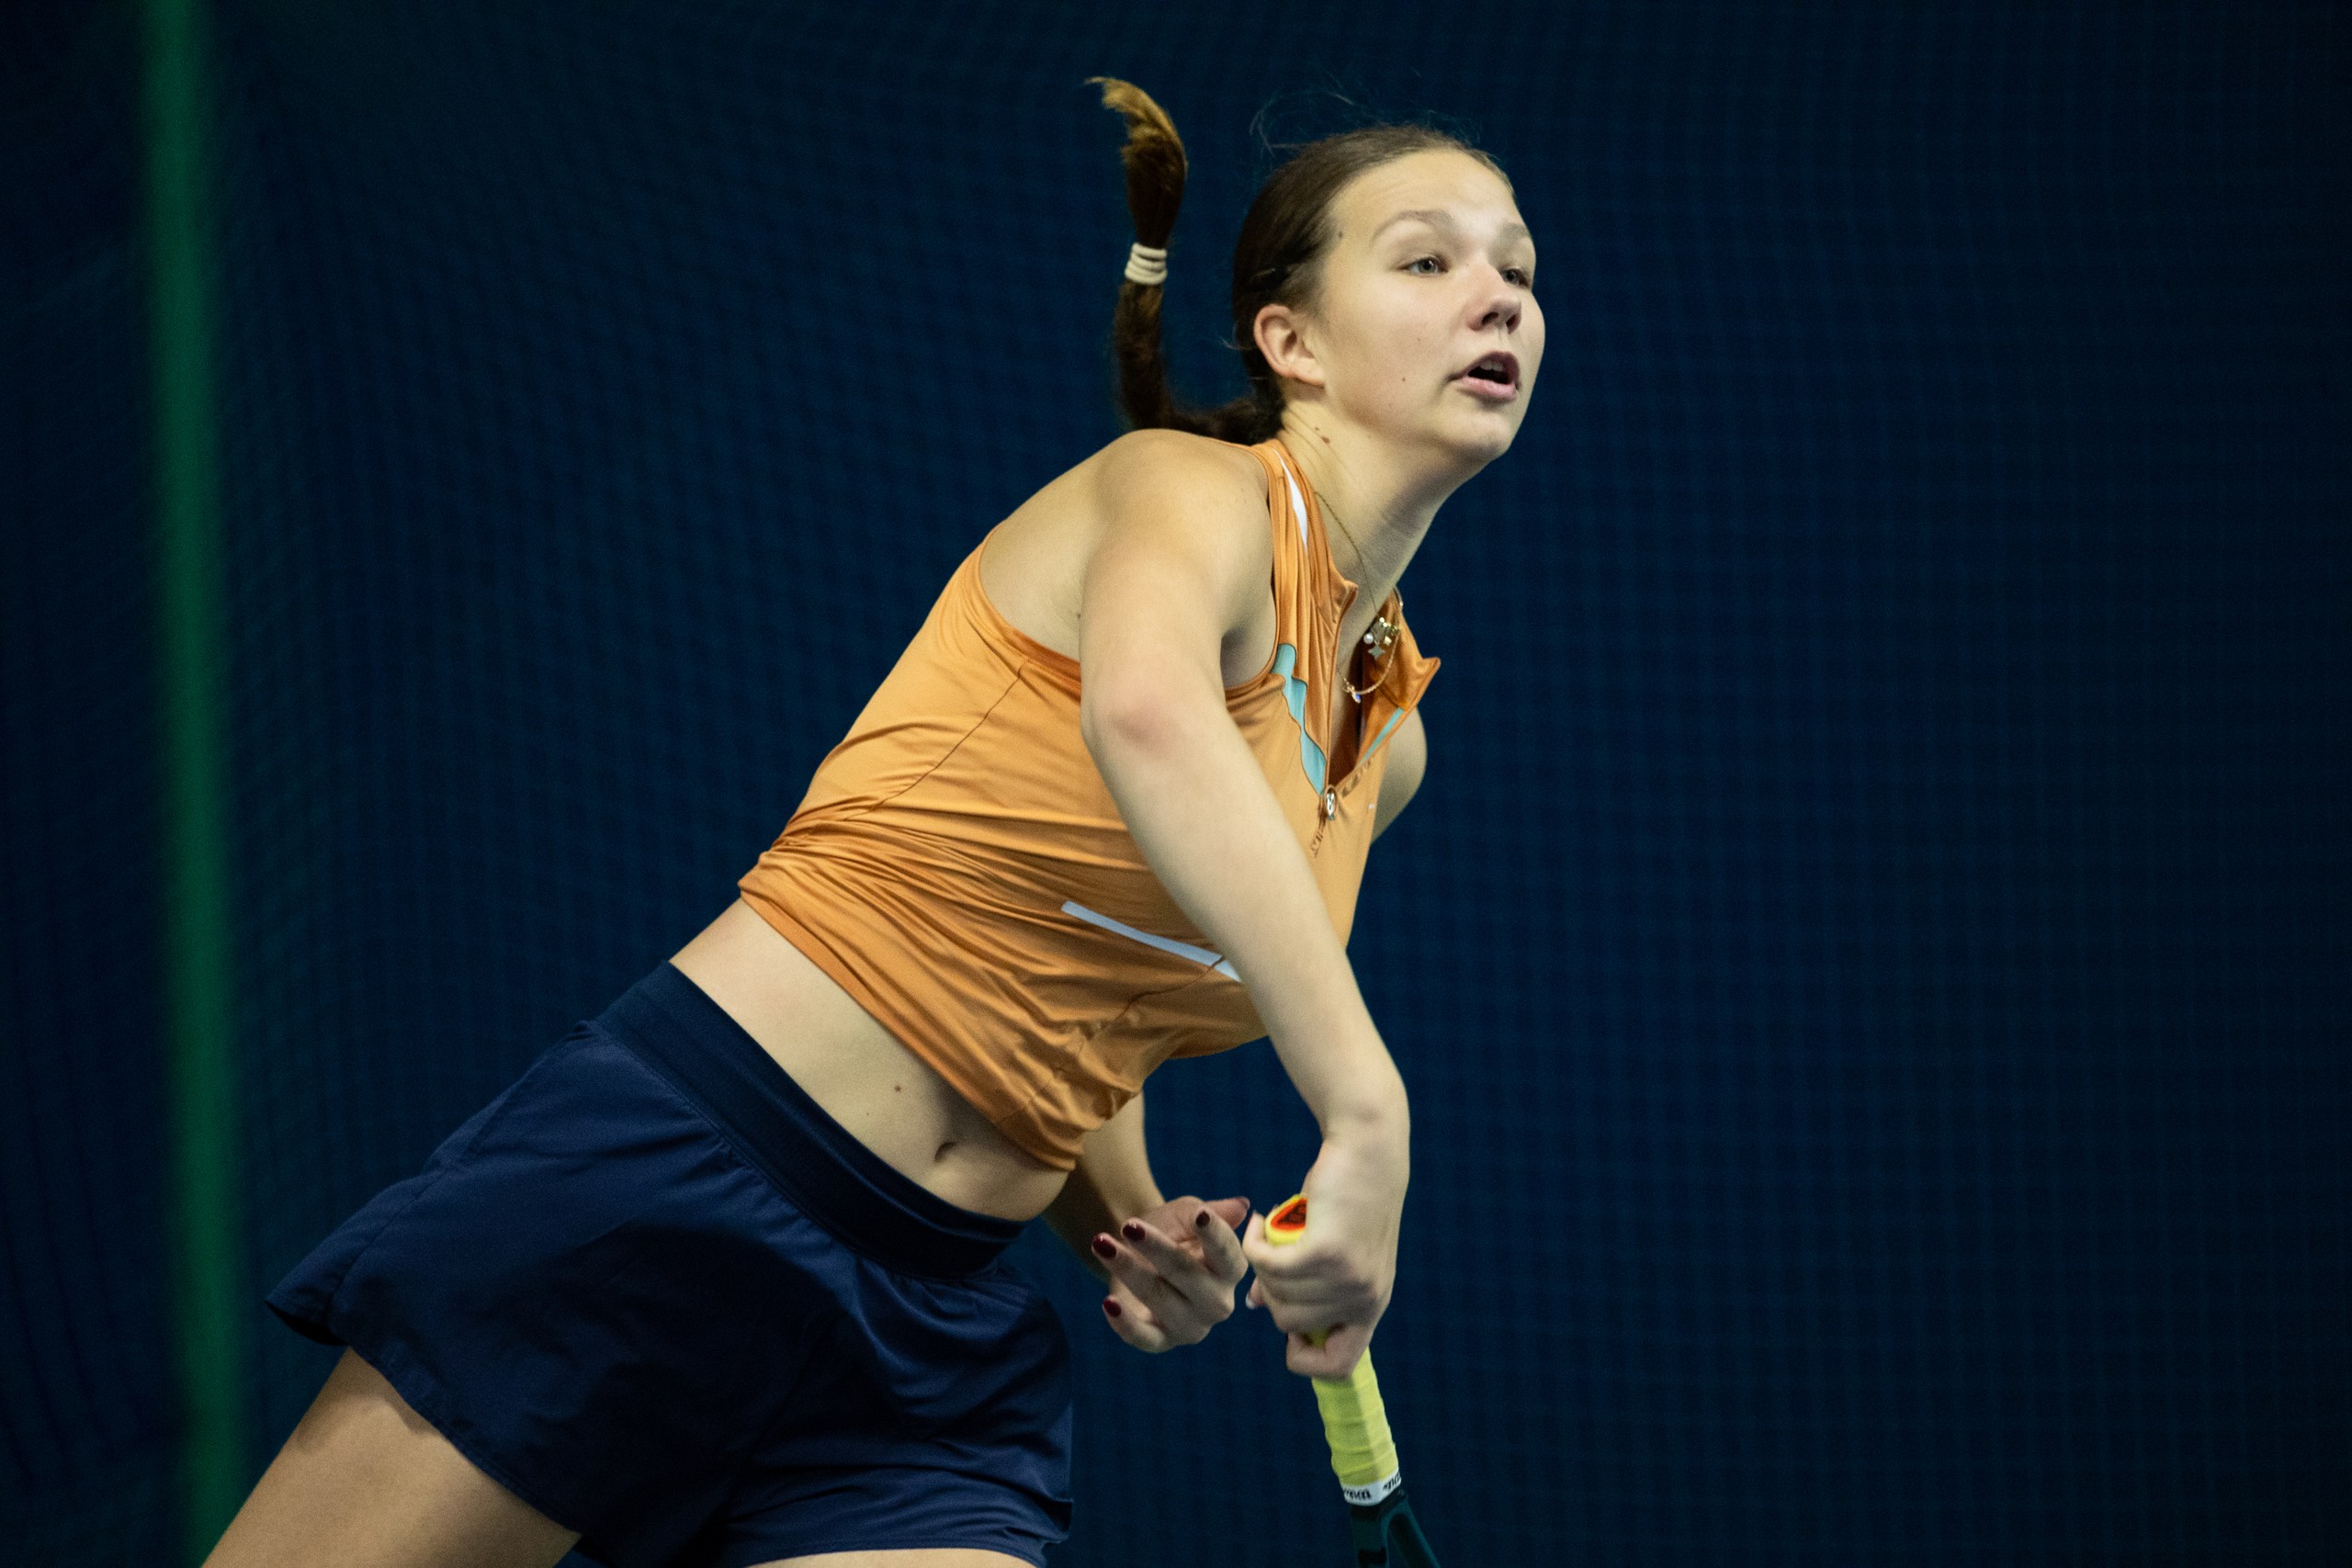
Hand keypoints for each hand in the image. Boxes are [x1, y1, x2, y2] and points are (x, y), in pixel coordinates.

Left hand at [1091, 1194, 1251, 1351]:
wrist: (1138, 1251)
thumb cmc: (1173, 1230)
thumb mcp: (1187, 1214)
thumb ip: (1210, 1212)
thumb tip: (1242, 1207)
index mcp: (1230, 1269)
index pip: (1227, 1253)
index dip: (1214, 1234)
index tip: (1200, 1215)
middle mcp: (1217, 1302)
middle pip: (1187, 1274)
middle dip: (1157, 1248)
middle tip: (1129, 1225)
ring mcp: (1191, 1325)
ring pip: (1159, 1298)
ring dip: (1129, 1270)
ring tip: (1103, 1244)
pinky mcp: (1161, 1340)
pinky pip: (1143, 1338)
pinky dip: (1125, 1323)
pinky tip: (1109, 1303)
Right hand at [1239, 1137, 1405, 1378]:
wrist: (1368, 1151)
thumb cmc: (1345, 1198)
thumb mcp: (1327, 1248)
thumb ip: (1299, 1282)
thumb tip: (1258, 1305)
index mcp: (1371, 1304)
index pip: (1340, 1365)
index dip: (1308, 1359)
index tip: (1289, 1332)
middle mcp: (1363, 1298)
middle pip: (1289, 1324)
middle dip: (1270, 1290)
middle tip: (1272, 1253)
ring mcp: (1348, 1279)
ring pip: (1276, 1293)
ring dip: (1261, 1261)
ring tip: (1267, 1231)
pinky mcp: (1327, 1254)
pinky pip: (1269, 1265)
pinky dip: (1255, 1244)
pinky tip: (1261, 1220)